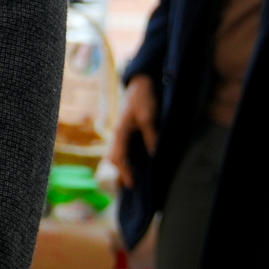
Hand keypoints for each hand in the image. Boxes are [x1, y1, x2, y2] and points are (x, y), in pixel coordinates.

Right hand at [109, 74, 159, 188]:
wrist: (141, 84)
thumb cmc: (143, 99)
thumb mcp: (148, 118)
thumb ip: (151, 136)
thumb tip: (154, 155)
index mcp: (120, 132)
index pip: (118, 157)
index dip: (125, 172)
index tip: (132, 184)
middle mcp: (117, 134)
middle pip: (114, 158)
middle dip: (121, 171)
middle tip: (131, 184)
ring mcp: (121, 132)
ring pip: (117, 153)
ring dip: (123, 166)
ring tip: (132, 177)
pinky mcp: (126, 130)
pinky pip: (123, 148)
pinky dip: (126, 158)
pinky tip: (135, 162)